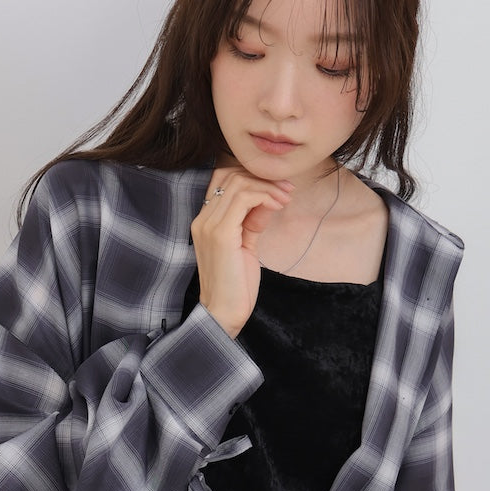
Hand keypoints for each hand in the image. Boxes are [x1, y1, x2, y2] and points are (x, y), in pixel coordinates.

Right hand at [190, 169, 293, 337]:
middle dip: (263, 178)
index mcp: (205, 222)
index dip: (252, 177)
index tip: (278, 189)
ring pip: (238, 184)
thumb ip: (252, 223)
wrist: (223, 314)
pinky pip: (243, 199)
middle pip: (230, 176)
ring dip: (267, 187)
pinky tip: (278, 206)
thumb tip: (268, 201)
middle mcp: (202, 220)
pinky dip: (265, 196)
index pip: (223, 180)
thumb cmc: (235, 286)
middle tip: (287, 190)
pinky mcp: (221, 234)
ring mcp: (209, 225)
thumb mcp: (246, 247)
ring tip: (286, 198)